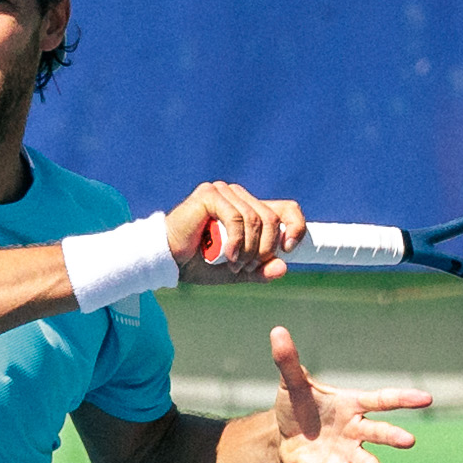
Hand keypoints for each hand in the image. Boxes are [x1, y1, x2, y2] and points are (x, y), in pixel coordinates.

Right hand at [164, 182, 306, 282]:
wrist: (167, 260)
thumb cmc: (196, 263)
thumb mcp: (235, 270)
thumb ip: (258, 270)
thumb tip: (283, 268)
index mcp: (248, 208)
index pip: (286, 208)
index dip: (295, 227)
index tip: (287, 251)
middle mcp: (238, 196)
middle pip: (272, 219)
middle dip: (264, 249)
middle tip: (247, 267)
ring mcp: (224, 192)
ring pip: (255, 220)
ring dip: (248, 249)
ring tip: (234, 264)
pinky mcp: (210, 194)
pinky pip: (236, 218)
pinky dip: (236, 242)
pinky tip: (228, 256)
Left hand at [269, 325, 429, 462]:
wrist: (282, 433)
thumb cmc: (296, 404)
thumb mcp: (291, 382)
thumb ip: (288, 360)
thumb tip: (277, 331)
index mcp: (352, 405)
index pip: (382, 400)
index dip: (404, 399)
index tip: (427, 398)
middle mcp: (355, 429)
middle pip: (378, 432)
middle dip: (392, 437)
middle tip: (409, 441)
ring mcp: (346, 452)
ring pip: (366, 462)